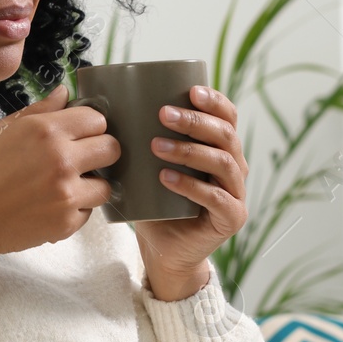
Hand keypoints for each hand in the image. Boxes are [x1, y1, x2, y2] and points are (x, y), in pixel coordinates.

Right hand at [0, 84, 119, 299]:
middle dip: (99, 153)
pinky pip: (88, 212)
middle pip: (112, 148)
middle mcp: (61, 159)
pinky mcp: (67, 223)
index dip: (89, 127)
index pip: (97, 119)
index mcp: (44, 130)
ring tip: (62, 187)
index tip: (78, 135)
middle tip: (80, 160)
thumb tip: (64, 93)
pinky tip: (49, 207)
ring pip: (106, 185)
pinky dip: (74, 211)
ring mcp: (66, 193)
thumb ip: (38, 112)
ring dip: (90, 186)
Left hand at [134, 84, 248, 301]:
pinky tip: (166, 178)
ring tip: (156, 146)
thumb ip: (142, 139)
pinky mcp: (232, 218)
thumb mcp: (150, 166)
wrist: (164, 251)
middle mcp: (235, 168)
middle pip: (226, 135)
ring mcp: (236, 194)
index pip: (228, 117)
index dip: (214, 101)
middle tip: (163, 114)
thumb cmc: (155, 203)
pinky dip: (191, 186)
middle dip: (195, 121)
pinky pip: (216, 198)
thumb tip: (106, 107)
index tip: (190, 90)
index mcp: (221, 149)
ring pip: (222, 162)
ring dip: (188, 150)